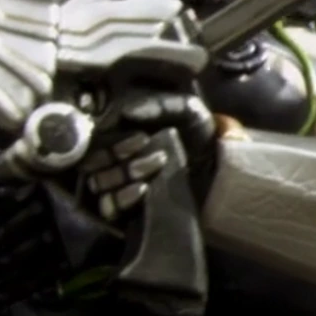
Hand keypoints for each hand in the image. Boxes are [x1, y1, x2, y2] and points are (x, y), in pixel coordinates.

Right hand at [82, 90, 220, 219]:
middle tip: (151, 150)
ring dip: (125, 173)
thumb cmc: (201, 137)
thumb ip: (161, 104)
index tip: (143, 137)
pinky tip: (143, 189)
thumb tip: (127, 110)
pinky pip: (108, 207)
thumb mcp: (188, 111)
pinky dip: (122, 197)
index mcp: (121, 134)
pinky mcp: (123, 210)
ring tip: (157, 166)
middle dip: (119, 154)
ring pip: (99, 182)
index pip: (98, 137)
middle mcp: (113, 159)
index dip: (115, 138)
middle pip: (93, 159)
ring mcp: (116, 186)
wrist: (221, 173)